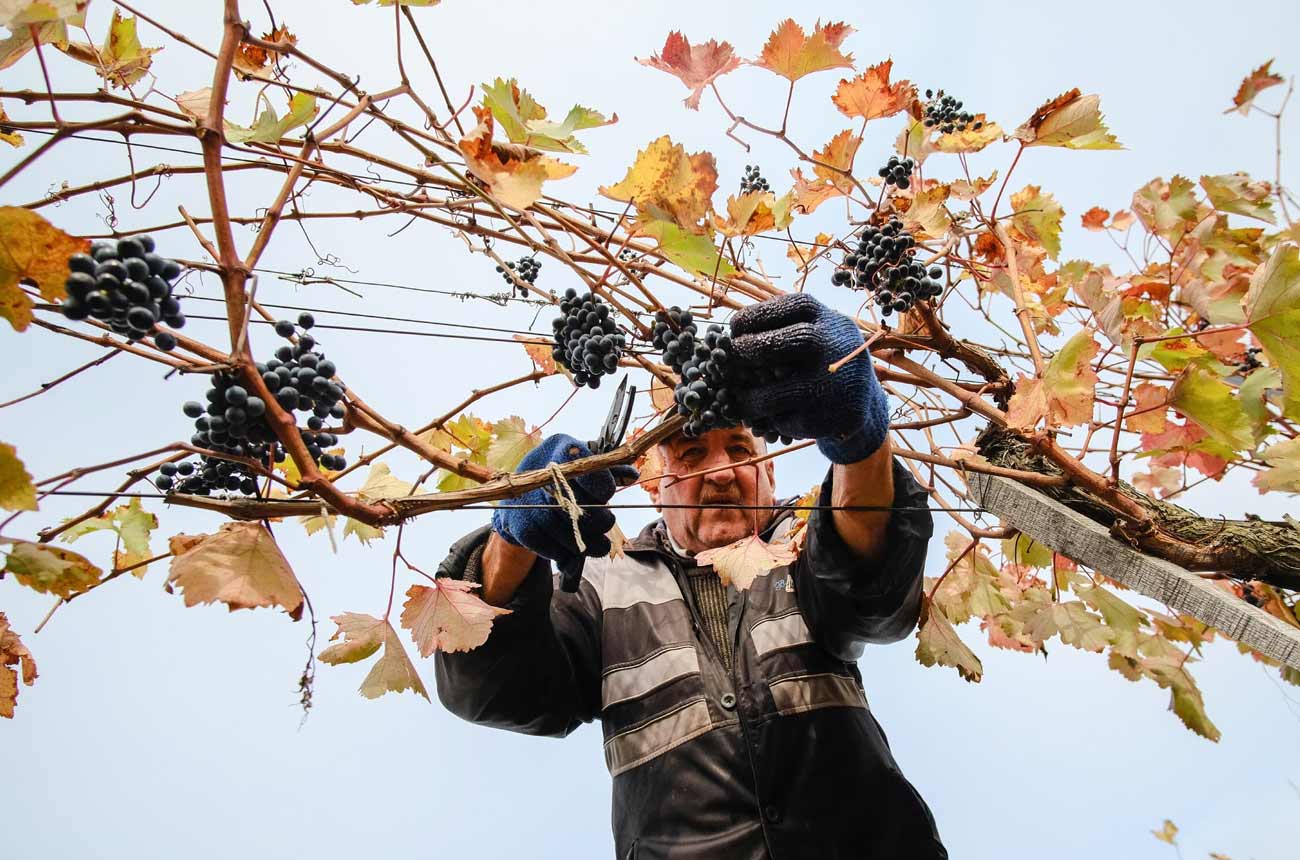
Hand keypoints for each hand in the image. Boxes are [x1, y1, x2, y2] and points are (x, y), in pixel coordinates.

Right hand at [491, 433, 637, 564]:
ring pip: (566, 530)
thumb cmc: (564, 478)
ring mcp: (528, 501)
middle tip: (608, 522)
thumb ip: (610, 469)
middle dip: (599, 519)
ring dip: (588, 543)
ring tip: (601, 546)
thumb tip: (633, 474)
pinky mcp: (521, 526)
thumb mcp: (584, 466)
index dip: (602, 486)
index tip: (606, 496)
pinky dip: (566, 554)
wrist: (522, 496)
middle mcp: (540, 472)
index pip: (586, 467)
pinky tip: (576, 552)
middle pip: (577, 502)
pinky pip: (549, 547)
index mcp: (560, 447)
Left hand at [730, 294, 888, 463]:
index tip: (735, 329)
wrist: (863, 397)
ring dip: (747, 399)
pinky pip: (782, 421)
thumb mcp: (818, 328)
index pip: (782, 309)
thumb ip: (784, 325)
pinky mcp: (826, 417)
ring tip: (737, 398)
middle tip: (727, 361)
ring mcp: (827, 384)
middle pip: (774, 346)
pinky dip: (770, 420)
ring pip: (771, 396)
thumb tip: (727, 337)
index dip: (751, 318)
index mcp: (826, 318)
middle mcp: (829, 348)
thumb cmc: (824, 355)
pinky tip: (769, 417)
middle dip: (744, 353)